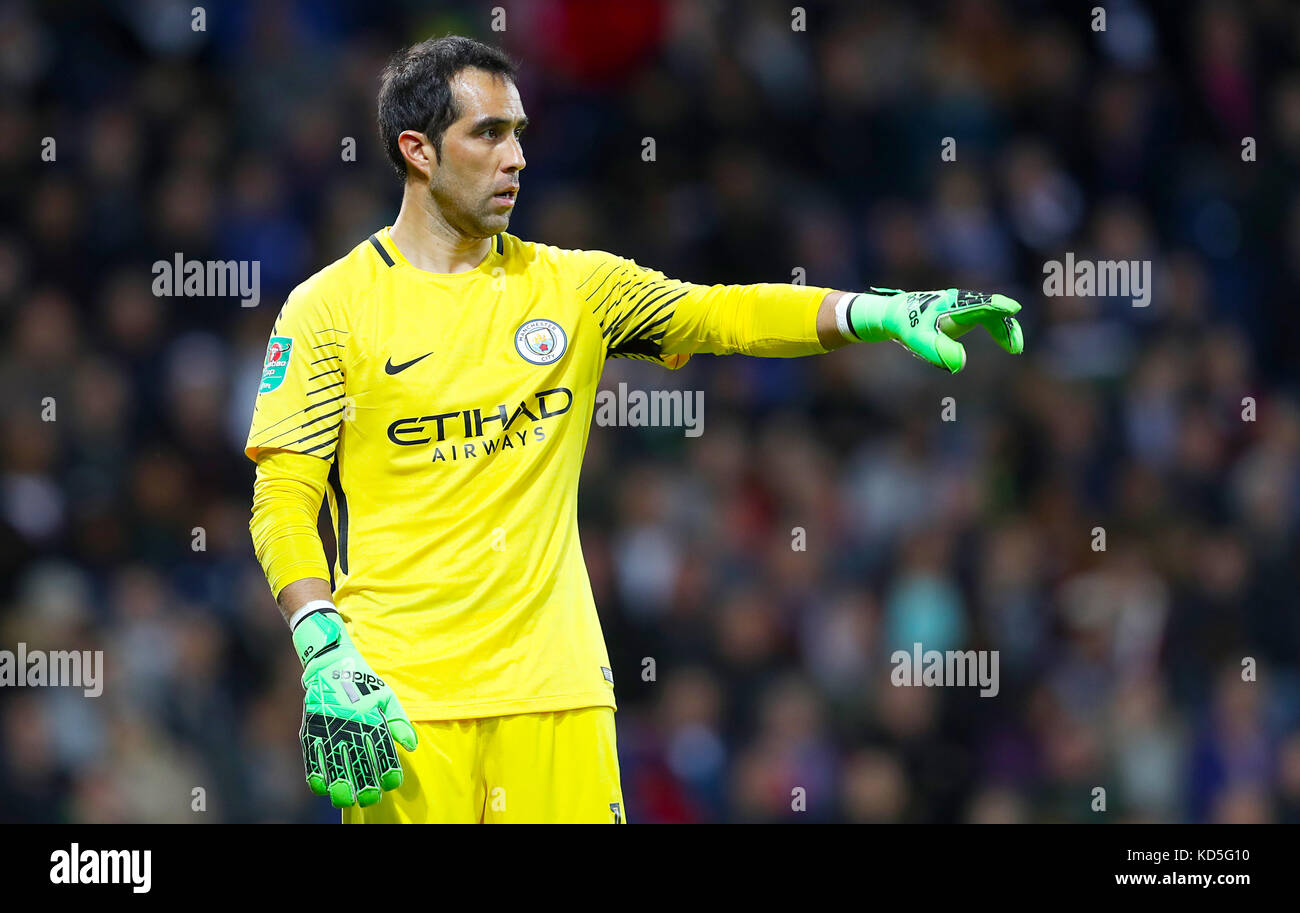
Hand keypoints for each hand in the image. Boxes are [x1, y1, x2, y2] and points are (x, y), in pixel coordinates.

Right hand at [292, 608, 417, 807]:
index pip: (382, 750)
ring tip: (346, 799)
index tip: (392, 783)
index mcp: (371, 716)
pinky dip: (315, 772)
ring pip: (334, 762)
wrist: (331, 662)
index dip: (387, 770)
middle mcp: (350, 724)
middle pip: (357, 761)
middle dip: (364, 784)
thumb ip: (398, 722)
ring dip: (340, 784)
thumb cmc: (363, 682)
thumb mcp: (386, 697)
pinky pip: (311, 754)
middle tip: (370, 798)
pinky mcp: (311, 727)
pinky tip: (321, 788)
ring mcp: (329, 726)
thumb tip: (411, 746)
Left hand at [848, 288, 1023, 372]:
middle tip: (1015, 347)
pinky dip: (998, 330)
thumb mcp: (917, 339)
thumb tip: (960, 364)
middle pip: (991, 309)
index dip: (996, 307)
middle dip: (1005, 326)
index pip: (978, 303)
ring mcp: (964, 308)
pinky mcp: (963, 316)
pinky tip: (1006, 344)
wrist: (895, 316)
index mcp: (951, 303)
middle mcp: (961, 302)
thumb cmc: (905, 325)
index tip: (1012, 309)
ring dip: (1005, 329)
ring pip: (991, 315)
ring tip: (1014, 347)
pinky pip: (987, 320)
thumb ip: (937, 350)